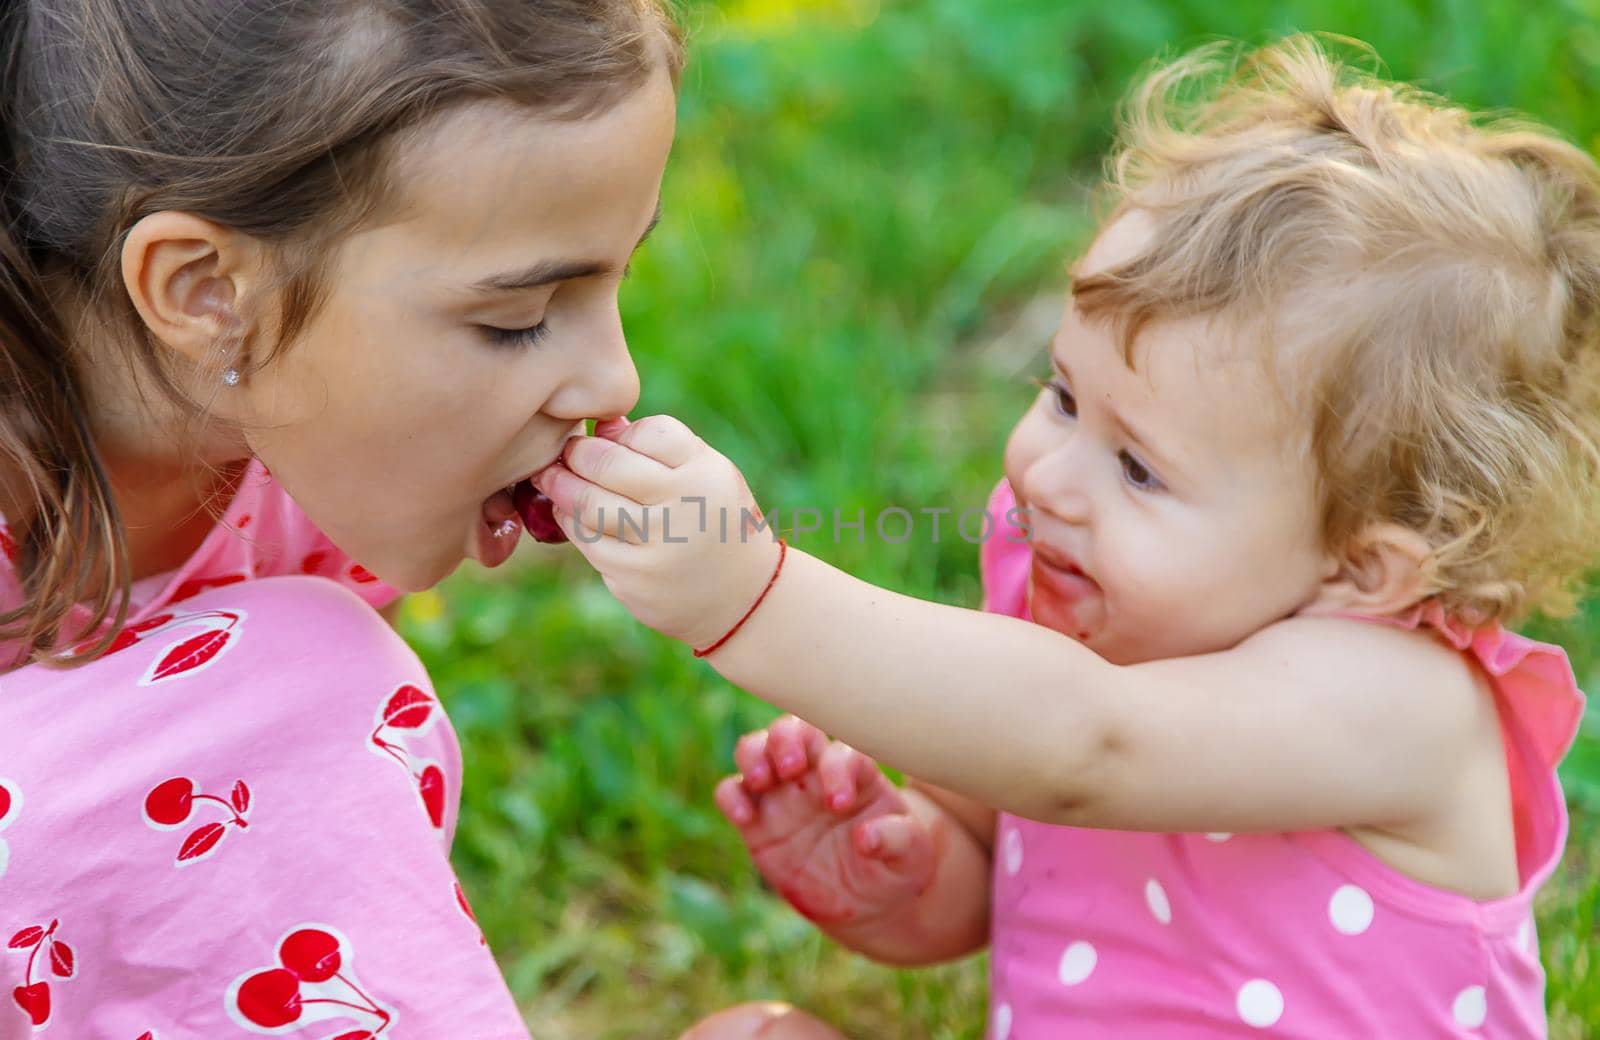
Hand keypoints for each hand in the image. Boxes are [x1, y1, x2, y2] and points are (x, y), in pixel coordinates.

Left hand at [533, 415, 780, 649]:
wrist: (742, 598)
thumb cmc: (715, 521)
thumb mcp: (707, 476)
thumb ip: (661, 447)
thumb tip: (601, 425)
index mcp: (708, 474)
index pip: (649, 433)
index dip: (621, 434)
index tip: (606, 436)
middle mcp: (685, 508)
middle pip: (609, 465)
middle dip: (578, 454)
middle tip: (567, 451)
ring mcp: (657, 548)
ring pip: (589, 505)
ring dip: (562, 487)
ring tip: (552, 478)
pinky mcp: (634, 579)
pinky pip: (588, 542)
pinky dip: (572, 522)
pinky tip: (569, 512)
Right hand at [716, 715, 935, 925]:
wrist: (865, 902)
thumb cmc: (893, 868)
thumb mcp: (909, 860)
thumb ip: (896, 842)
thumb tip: (866, 837)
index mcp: (857, 774)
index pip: (843, 753)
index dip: (837, 769)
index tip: (838, 804)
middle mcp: (816, 773)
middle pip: (794, 729)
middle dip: (787, 738)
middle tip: (790, 769)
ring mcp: (783, 793)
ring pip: (756, 748)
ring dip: (754, 754)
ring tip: (761, 780)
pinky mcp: (757, 820)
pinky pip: (733, 792)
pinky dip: (731, 796)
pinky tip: (744, 816)